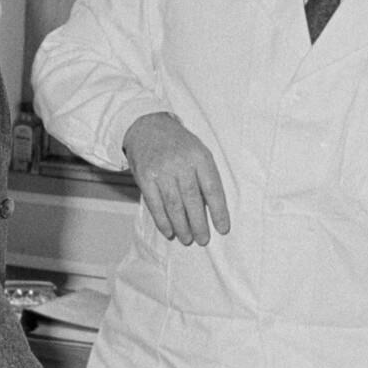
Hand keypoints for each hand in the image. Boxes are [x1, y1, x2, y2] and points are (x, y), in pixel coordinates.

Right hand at [121, 111, 230, 246]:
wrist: (148, 127)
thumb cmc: (179, 145)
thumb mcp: (198, 152)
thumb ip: (205, 176)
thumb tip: (212, 209)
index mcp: (199, 157)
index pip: (212, 188)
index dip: (219, 211)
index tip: (223, 229)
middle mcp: (180, 163)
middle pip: (192, 199)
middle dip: (198, 224)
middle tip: (203, 240)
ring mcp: (161, 170)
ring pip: (173, 204)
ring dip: (181, 226)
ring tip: (188, 239)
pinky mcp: (145, 177)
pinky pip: (155, 203)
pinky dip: (162, 221)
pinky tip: (169, 232)